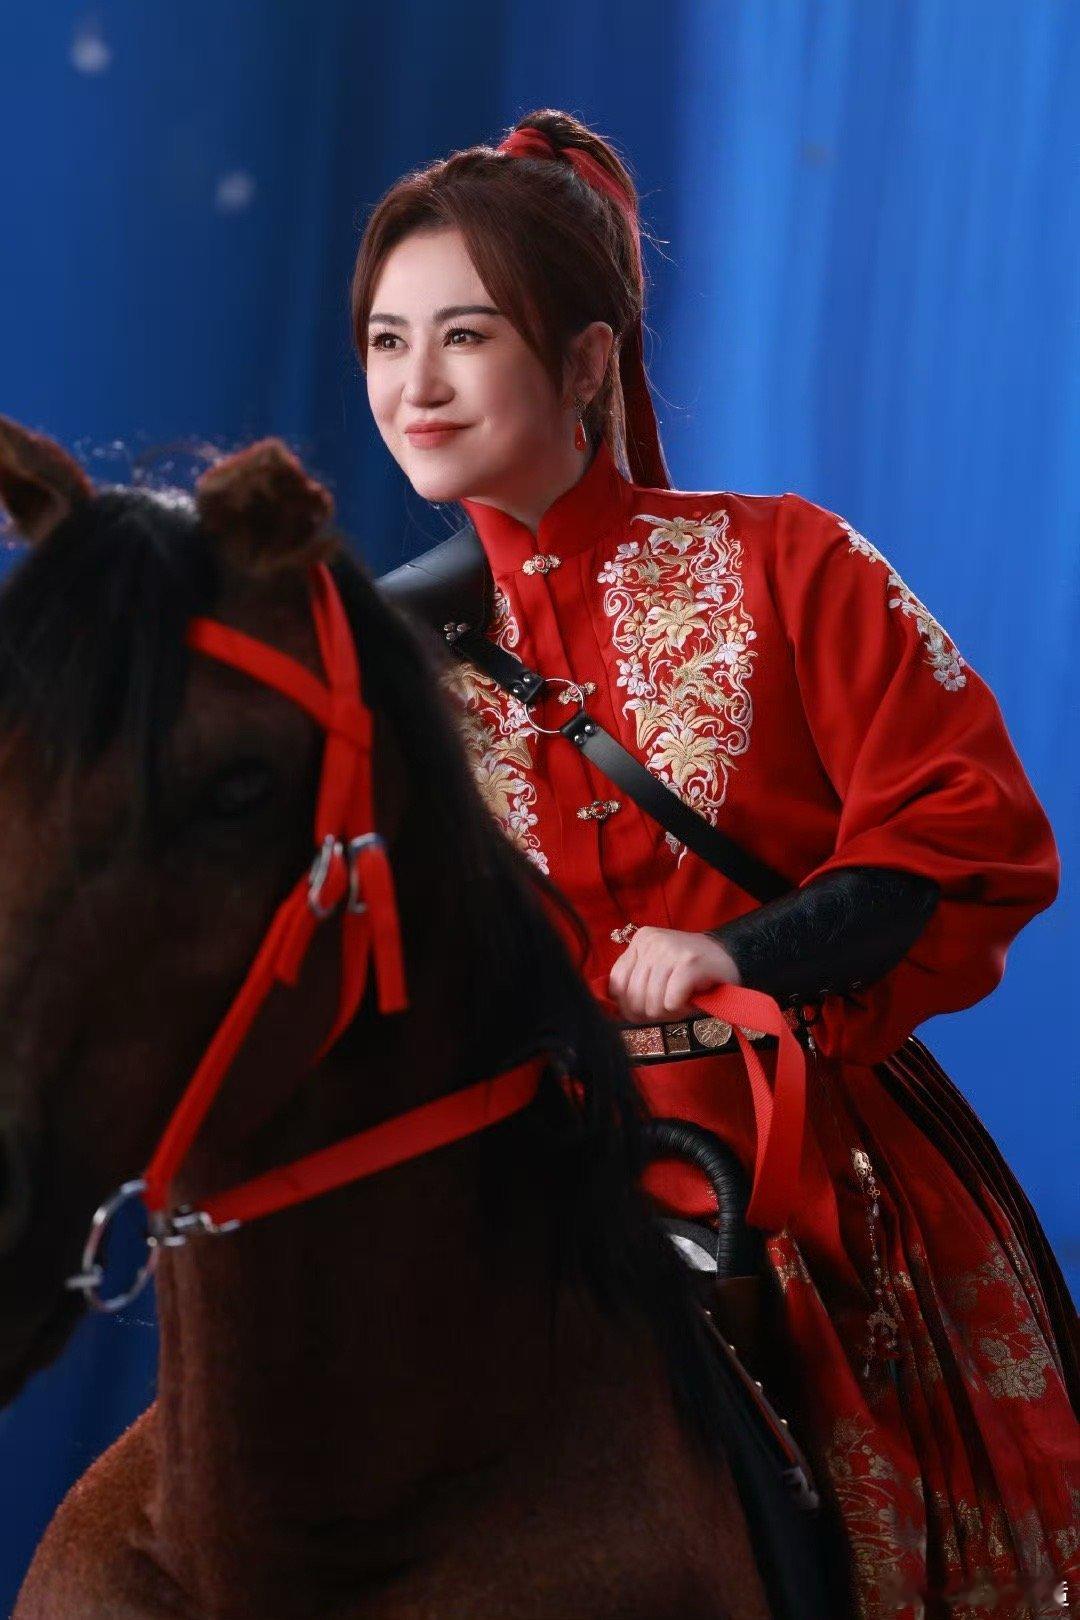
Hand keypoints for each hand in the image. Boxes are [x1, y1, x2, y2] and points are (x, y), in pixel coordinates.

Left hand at [607, 927, 741, 1022]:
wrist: (729, 961)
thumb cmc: (689, 974)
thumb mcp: (656, 972)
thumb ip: (634, 984)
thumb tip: (615, 1010)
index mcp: (639, 941)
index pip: (617, 985)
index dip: (630, 1007)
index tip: (649, 1008)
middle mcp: (652, 941)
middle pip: (634, 998)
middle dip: (652, 1012)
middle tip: (671, 1005)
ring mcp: (670, 949)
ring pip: (652, 1003)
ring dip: (669, 1012)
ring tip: (683, 1001)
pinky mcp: (690, 963)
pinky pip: (671, 1002)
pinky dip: (682, 1009)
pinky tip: (692, 999)